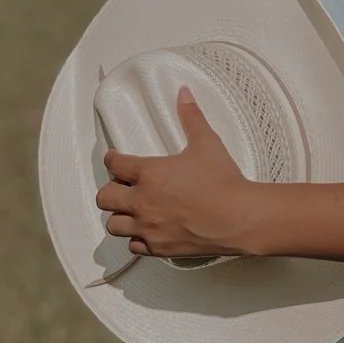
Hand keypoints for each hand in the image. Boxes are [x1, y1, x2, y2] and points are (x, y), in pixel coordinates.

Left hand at [96, 86, 264, 257]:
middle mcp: (142, 201)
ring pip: (114, 224)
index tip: (114, 158)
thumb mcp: (207, 142)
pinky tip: (147, 231)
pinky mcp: (159, 247)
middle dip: (110, 190)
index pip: (115, 164)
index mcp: (150, 173)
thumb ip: (192, 117)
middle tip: (121, 186)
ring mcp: (148, 227)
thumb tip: (184, 95)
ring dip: (120, 216)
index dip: (112, 159)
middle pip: (104, 197)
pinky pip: (134, 246)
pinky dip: (137, 238)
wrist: (239, 218)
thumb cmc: (223, 183)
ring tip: (131, 210)